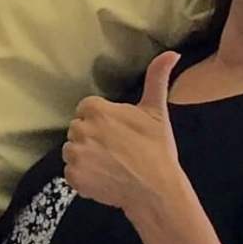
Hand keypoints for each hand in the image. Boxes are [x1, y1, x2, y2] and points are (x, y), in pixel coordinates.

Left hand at [63, 52, 184, 217]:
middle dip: (92, 138)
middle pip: (77, 130)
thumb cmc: (158, 149)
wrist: (157, 190)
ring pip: (72, 151)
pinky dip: (84, 177)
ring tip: (110, 164)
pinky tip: (104, 178)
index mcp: (97, 110)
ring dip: (86, 157)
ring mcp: (76, 154)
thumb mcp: (157, 111)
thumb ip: (157, 78)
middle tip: (116, 150)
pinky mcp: (73, 177)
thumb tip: (171, 53)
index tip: (118, 133)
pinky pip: (71, 173)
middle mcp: (81, 129)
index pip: (86, 110)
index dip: (102, 121)